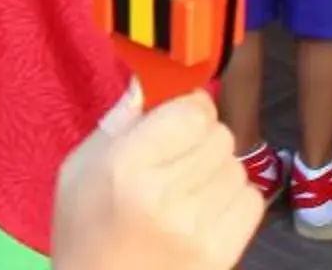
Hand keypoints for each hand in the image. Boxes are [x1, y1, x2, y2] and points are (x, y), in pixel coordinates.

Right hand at [48, 85, 264, 269]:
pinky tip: (206, 211)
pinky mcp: (221, 254)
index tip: (177, 117)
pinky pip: (252, 202)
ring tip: (190, 189)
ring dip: (218, 170)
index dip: (189, 107)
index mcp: (127, 166)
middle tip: (178, 158)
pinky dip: (234, 200)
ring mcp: (197, 228)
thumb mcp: (79, 168)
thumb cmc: (83, 228)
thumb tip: (151, 80)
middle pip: (220, 136)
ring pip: (238, 167)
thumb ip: (118, 122)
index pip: (192, 111)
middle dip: (202, 138)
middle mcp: (165, 194)